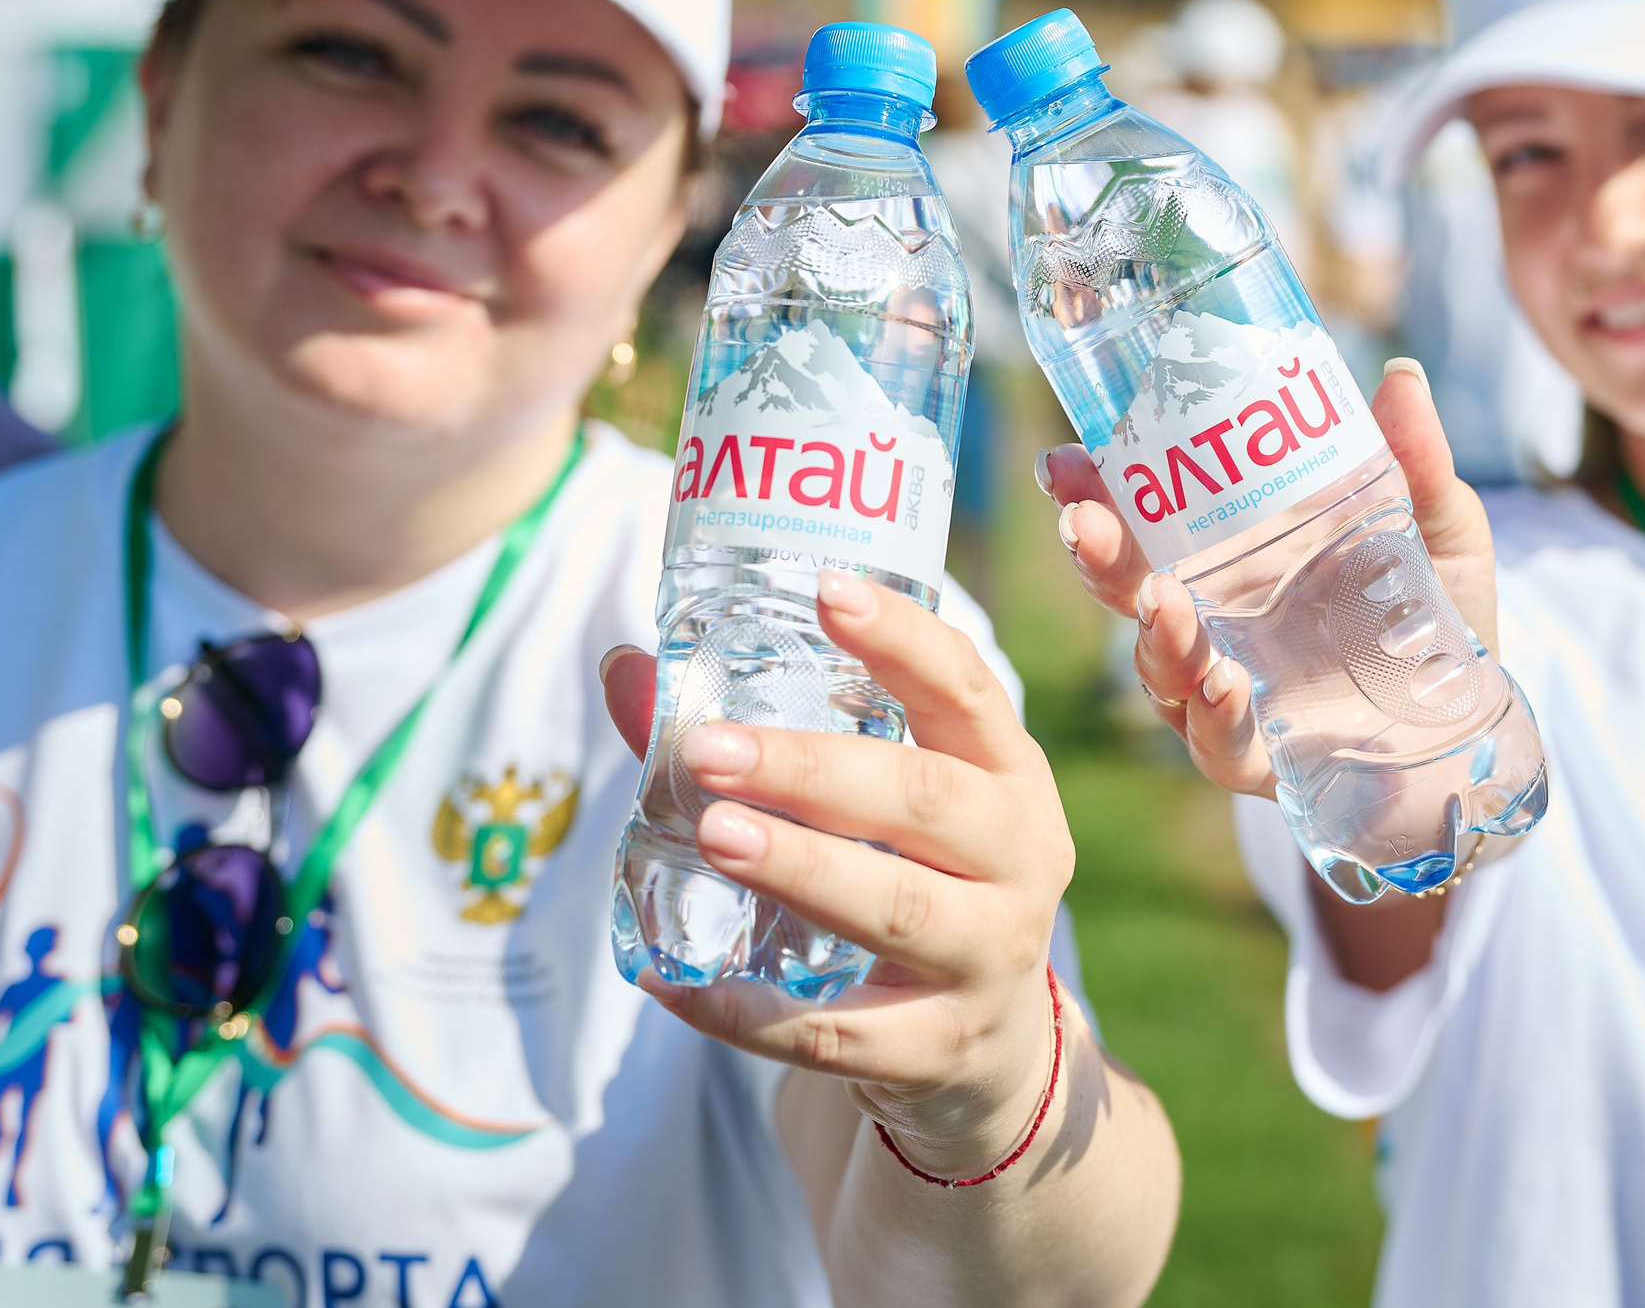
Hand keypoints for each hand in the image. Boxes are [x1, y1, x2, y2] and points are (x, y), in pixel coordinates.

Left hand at [600, 570, 1073, 1179]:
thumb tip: (624, 669)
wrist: (983, 1051)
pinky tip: (679, 986)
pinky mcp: (942, 1048)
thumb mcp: (872, 809)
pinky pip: (843, 1034)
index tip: (826, 592)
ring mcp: (990, 956)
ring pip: (899, 908)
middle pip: (925, 799)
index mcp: (1007, 774)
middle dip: (814, 770)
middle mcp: (1020, 856)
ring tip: (713, 835)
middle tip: (710, 751)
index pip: (966, 688)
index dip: (902, 639)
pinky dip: (755, 1015)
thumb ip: (757, 741)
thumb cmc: (914, 883)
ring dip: (801, 870)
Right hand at [1040, 357, 1503, 798]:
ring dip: (1153, 636)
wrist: (1478, 733)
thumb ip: (1417, 466)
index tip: (1066, 461)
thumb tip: (1402, 376)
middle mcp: (1216, 628)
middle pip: (1132, 593)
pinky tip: (1225, 683)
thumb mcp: (1436, 530)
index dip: (1097, 495)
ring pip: (1161, 670)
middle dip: (1098, 558)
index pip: (1146, 525)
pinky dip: (1213, 717)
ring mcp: (1232, 697)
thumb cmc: (1438, 623)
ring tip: (1162, 602)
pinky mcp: (1266, 760)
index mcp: (1235, 563)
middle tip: (1081, 523)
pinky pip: (1218, 745)